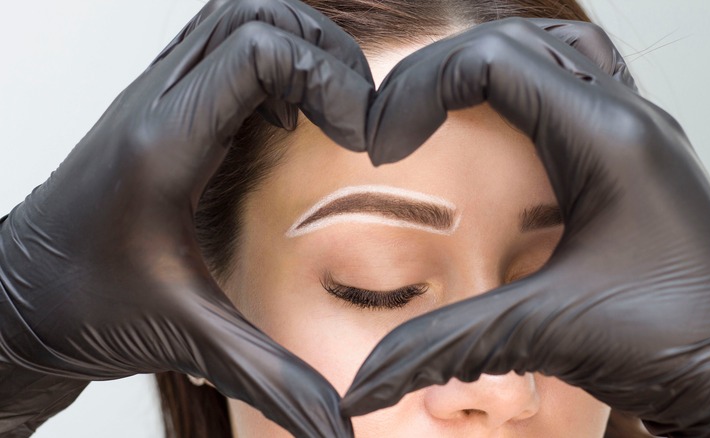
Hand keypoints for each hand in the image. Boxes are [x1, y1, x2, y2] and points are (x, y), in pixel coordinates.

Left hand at [0, 0, 373, 434]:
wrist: (16, 301)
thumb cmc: (84, 309)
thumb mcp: (187, 340)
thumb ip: (272, 378)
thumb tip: (335, 426)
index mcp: (165, 147)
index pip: (258, 53)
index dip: (329, 81)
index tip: (361, 136)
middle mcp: (156, 104)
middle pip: (252, 15)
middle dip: (322, 51)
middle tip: (354, 111)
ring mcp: (152, 97)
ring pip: (234, 18)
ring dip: (296, 46)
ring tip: (327, 107)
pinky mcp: (156, 107)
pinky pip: (219, 46)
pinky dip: (270, 61)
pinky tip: (285, 117)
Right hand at [346, 18, 709, 435]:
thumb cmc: (680, 345)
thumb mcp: (546, 332)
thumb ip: (444, 344)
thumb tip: (368, 378)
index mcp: (606, 139)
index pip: (492, 61)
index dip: (420, 89)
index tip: (385, 142)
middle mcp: (629, 123)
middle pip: (519, 43)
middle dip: (442, 75)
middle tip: (400, 123)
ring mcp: (641, 140)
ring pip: (556, 58)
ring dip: (490, 74)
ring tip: (443, 112)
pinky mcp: (641, 165)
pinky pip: (582, 94)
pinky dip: (529, 98)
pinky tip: (507, 139)